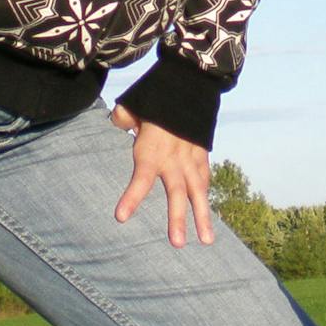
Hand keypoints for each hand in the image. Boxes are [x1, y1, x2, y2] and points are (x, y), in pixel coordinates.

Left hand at [110, 105, 214, 247]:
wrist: (190, 82)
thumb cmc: (156, 95)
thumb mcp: (133, 104)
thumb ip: (122, 118)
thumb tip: (118, 124)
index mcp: (152, 149)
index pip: (141, 178)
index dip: (132, 197)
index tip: (121, 217)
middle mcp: (174, 158)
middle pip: (177, 192)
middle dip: (178, 218)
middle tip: (177, 243)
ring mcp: (191, 157)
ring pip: (198, 191)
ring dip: (203, 217)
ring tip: (207, 241)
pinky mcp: (202, 153)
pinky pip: (204, 179)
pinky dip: (204, 196)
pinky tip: (207, 217)